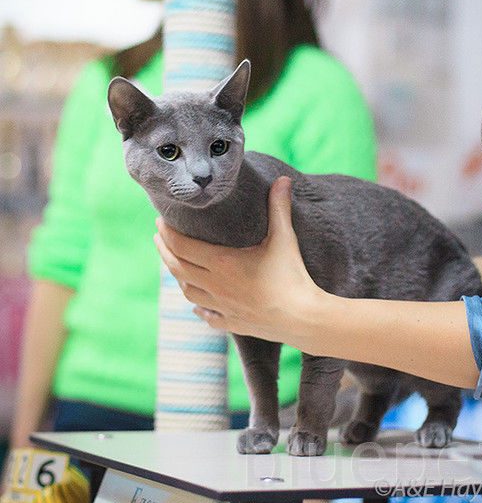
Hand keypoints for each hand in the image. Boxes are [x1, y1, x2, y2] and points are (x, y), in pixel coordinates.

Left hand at [154, 176, 322, 346]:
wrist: (303, 319)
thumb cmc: (292, 276)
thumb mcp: (284, 237)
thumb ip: (279, 207)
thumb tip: (283, 178)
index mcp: (222, 263)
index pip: (182, 246)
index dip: (167, 233)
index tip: (159, 221)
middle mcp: (216, 286)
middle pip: (177, 268)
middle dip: (164, 251)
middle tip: (158, 238)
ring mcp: (222, 307)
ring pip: (188, 292)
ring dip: (177, 277)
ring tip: (174, 265)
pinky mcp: (233, 323)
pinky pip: (208, 317)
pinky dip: (198, 308)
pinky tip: (197, 307)